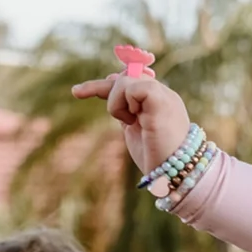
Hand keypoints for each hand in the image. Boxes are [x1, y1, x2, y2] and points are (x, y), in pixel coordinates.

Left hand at [70, 70, 193, 175]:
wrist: (173, 176)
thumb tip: (112, 86)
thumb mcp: (135, 130)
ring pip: (126, 79)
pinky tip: (133, 119)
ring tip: (128, 122)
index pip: (131, 81)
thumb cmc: (158, 160)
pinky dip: (124, 102)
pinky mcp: (161, 101)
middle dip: (97, 86)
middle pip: (126, 76)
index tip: (78, 92)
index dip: (107, 84)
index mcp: (158, 102)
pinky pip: (133, 86)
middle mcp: (162, 95)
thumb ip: (126, 111)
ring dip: (116, 101)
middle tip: (77, 93)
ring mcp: (163, 96)